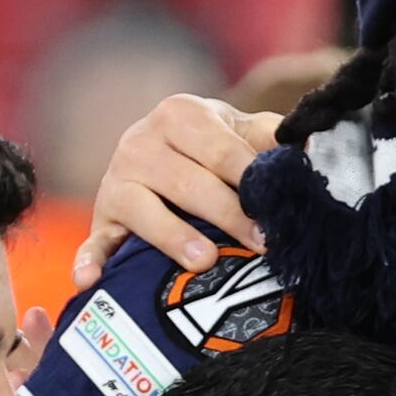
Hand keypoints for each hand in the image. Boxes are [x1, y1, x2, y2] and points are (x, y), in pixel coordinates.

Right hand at [77, 94, 278, 291]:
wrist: (161, 152)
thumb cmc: (216, 147)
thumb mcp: (244, 132)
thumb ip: (273, 138)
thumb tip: (307, 148)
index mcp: (180, 115)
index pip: (222, 150)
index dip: (253, 181)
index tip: (279, 210)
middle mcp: (140, 142)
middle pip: (187, 182)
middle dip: (227, 214)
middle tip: (260, 242)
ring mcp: (115, 181)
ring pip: (142, 209)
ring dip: (172, 236)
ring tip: (204, 260)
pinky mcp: (101, 219)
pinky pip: (94, 242)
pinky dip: (89, 261)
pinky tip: (90, 280)